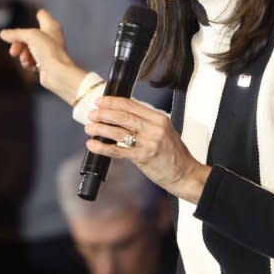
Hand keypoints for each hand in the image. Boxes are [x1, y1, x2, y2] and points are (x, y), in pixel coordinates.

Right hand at [0, 9, 86, 102]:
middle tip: (14, 51)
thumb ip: (16, 34)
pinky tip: (29, 65)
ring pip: (28, 49)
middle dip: (18, 43)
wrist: (58, 73)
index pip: (43, 16)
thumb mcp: (30, 36)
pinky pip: (30, 60)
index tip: (37, 15)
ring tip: (25, 60)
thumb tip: (3, 34)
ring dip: (23, 54)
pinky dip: (28, 62)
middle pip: (28, 35)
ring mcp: (48, 51)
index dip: (39, 16)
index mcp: (51, 26)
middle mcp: (51, 38)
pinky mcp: (44, 64)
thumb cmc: (49, 51)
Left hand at [85, 96, 211, 203]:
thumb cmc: (172, 152)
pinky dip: (103, 147)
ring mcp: (149, 142)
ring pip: (118, 132)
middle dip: (103, 114)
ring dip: (100, 129)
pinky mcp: (144, 157)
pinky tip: (93, 145)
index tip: (100, 101)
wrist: (184, 173)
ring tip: (89, 128)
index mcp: (158, 118)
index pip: (131, 104)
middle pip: (123, 116)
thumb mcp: (163, 130)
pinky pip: (118, 150)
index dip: (112, 102)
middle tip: (91, 115)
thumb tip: (121, 116)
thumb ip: (145, 122)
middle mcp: (154, 128)